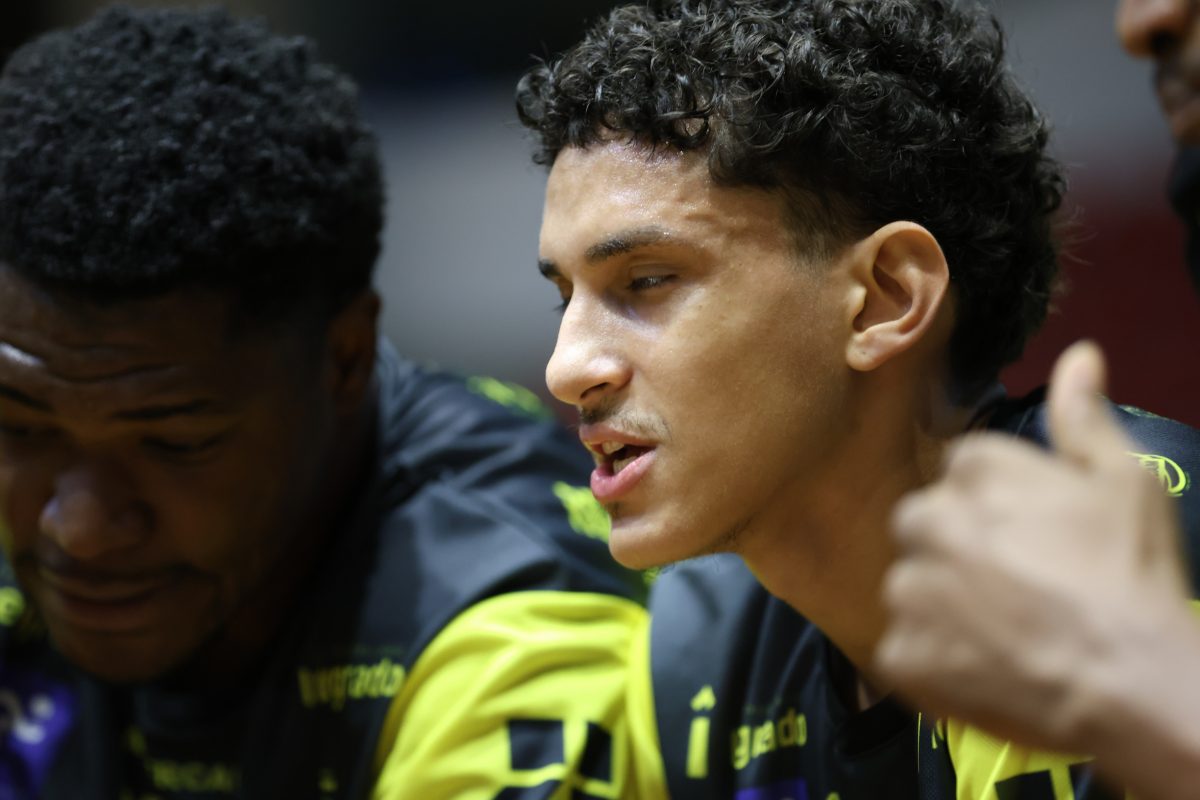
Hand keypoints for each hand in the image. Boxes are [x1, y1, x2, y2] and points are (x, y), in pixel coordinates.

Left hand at [875, 341, 1191, 758]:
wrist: (1130, 679)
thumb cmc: (1133, 573)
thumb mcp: (1127, 481)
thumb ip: (1085, 417)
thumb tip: (1078, 353)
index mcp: (972, 469)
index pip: (961, 472)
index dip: (1000, 507)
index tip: (1037, 539)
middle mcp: (925, 518)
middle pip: (925, 524)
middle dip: (956, 547)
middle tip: (1015, 586)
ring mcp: (907, 589)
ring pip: (910, 586)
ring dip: (941, 604)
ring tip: (1003, 633)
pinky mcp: (898, 653)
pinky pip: (905, 649)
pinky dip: (934, 661)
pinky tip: (983, 669)